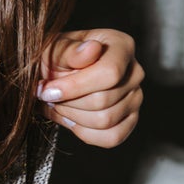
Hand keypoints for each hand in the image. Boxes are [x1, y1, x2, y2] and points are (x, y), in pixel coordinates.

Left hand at [36, 28, 143, 147]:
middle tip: (49, 96)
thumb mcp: (54, 47)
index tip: (48, 90)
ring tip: (57, 105)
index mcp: (122, 46)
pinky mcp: (130, 120)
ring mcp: (135, 98)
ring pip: (105, 121)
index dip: (75, 86)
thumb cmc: (57, 58)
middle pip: (104, 101)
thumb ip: (70, 49)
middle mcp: (135, 72)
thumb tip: (91, 50)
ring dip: (73, 117)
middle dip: (68, 103)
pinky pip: (112, 137)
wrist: (57, 73)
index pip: (110, 73)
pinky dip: (85, 132)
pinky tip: (70, 118)